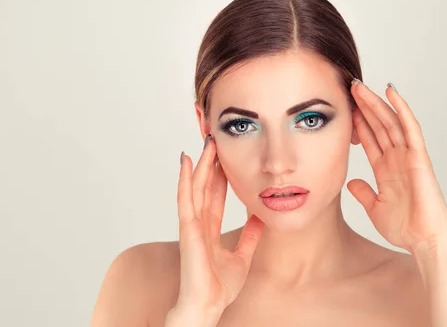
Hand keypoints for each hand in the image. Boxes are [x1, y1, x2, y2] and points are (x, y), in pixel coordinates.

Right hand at [167, 135, 264, 322]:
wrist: (208, 306)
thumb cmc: (219, 287)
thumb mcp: (243, 256)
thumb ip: (251, 236)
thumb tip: (261, 217)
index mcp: (210, 228)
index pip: (215, 194)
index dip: (219, 175)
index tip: (225, 156)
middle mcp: (199, 222)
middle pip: (205, 185)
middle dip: (210, 163)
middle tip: (216, 139)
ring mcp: (191, 224)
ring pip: (195, 186)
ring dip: (200, 163)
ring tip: (206, 142)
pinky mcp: (188, 229)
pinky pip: (185, 198)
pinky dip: (184, 178)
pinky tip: (186, 161)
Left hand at [347, 81, 446, 253]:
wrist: (424, 240)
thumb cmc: (405, 227)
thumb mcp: (375, 208)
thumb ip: (364, 193)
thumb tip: (351, 183)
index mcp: (385, 169)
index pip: (369, 139)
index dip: (358, 122)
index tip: (345, 107)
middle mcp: (396, 158)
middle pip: (378, 125)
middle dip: (363, 106)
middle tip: (350, 87)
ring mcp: (408, 155)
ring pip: (389, 121)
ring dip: (375, 103)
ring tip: (360, 87)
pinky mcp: (419, 156)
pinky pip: (409, 127)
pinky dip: (401, 108)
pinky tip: (390, 92)